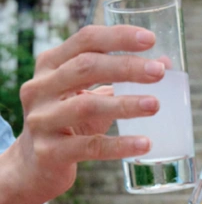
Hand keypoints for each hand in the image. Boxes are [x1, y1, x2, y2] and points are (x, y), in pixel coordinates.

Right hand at [4, 25, 165, 202]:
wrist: (35, 166)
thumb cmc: (70, 122)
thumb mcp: (90, 95)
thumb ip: (121, 79)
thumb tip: (165, 64)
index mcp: (51, 65)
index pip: (85, 40)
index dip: (118, 37)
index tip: (150, 39)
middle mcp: (40, 88)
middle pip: (85, 67)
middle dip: (126, 67)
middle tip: (159, 72)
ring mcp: (42, 120)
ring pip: (87, 106)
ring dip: (125, 104)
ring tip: (155, 105)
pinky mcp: (50, 152)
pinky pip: (90, 147)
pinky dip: (120, 145)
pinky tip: (145, 143)